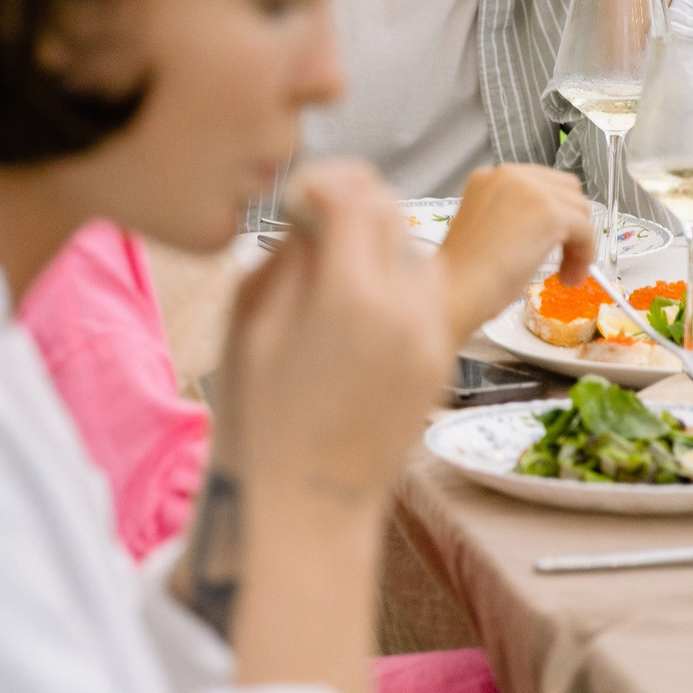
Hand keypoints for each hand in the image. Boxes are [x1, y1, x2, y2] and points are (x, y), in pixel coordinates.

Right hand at [228, 162, 453, 512]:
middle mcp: (405, 310)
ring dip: (380, 248)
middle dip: (354, 209)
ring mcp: (430, 338)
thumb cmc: (260, 423)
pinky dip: (396, 290)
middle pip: (393, 215)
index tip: (297, 200)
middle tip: (315, 226)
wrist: (306, 509)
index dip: (322, 183)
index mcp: (350, 294)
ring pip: (417, 254)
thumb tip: (313, 215)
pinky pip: (426, 299)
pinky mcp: (440, 364)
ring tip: (334, 277)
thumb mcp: (251, 324)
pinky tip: (354, 320)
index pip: (355, 194)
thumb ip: (287, 256)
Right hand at [435, 164, 595, 340]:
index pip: (539, 184)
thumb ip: (511, 218)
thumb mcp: (484, 231)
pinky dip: (584, 255)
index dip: (553, 214)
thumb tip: (544, 229)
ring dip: (579, 243)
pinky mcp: (549, 213)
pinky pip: (585, 230)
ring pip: (579, 209)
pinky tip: (569, 277)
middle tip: (565, 259)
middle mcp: (509, 175)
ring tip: (565, 274)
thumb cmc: (461, 275)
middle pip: (565, 189)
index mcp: (487, 177)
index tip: (554, 242)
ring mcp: (530, 191)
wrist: (453, 290)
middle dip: (571, 224)